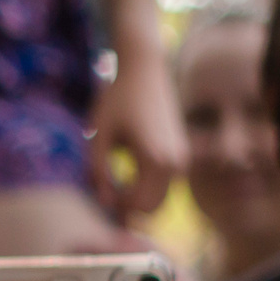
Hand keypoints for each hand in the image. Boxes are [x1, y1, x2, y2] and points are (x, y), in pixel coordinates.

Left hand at [86, 28, 184, 217]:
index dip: (115, 206)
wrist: (145, 72)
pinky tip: (125, 175)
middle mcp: (175, 163)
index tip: (97, 189)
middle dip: (127, 207)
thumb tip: (104, 202)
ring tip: (112, 182)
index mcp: (156, 159)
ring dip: (136, 198)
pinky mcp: (181, 154)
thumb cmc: (117, 100)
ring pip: (159, 199)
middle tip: (103, 190)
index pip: (139, 205)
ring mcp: (181, 159)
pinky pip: (164, 185)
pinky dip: (145, 188)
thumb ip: (98, 171)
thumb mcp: (99, 136)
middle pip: (152, 208)